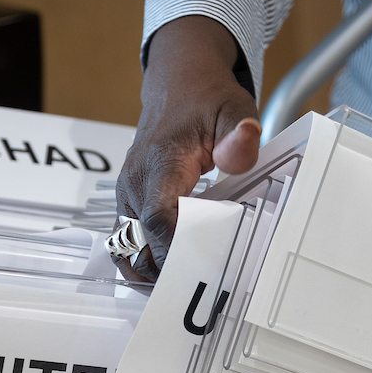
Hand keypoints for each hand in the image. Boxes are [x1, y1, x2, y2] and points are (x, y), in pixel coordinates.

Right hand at [115, 16, 261, 280]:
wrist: (178, 84)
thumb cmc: (206, 100)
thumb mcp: (234, 108)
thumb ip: (240, 134)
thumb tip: (245, 142)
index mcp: (160, 163)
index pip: (159, 218)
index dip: (176, 250)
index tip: (202, 271)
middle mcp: (135, 183)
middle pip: (141, 244)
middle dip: (170, 270)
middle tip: (206, 288)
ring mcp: (127, 195)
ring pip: (129, 249)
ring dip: (155, 271)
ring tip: (190, 286)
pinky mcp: (128, 203)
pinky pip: (128, 242)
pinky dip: (146, 260)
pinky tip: (174, 272)